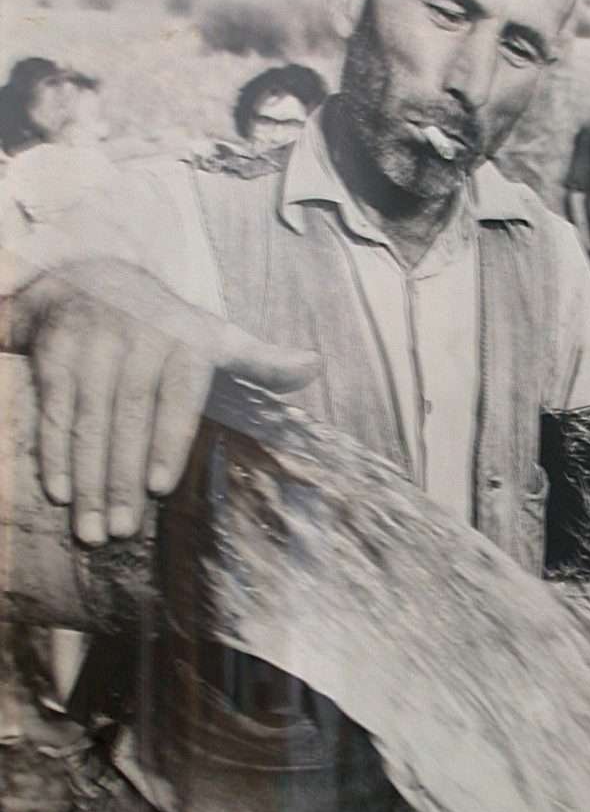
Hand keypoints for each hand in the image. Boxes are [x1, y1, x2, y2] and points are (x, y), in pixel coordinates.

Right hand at [4, 259, 318, 544]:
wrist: (97, 279)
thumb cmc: (170, 327)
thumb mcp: (219, 337)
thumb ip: (262, 362)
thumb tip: (315, 367)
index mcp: (187, 340)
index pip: (177, 395)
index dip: (167, 441)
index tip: (159, 488)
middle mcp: (139, 336)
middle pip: (127, 415)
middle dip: (120, 477)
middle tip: (120, 532)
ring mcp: (93, 342)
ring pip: (88, 417)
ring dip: (87, 477)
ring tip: (91, 531)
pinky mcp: (56, 350)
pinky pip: (53, 406)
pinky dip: (53, 452)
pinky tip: (58, 494)